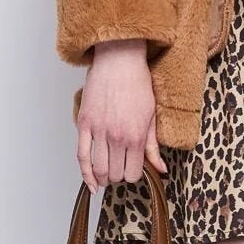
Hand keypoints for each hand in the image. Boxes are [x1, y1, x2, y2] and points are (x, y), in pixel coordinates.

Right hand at [76, 39, 168, 192]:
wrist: (119, 61)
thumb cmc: (137, 84)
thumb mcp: (152, 116)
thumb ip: (153, 146)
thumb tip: (161, 169)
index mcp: (137, 136)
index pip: (133, 172)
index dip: (133, 175)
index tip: (132, 170)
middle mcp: (117, 137)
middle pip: (115, 173)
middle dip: (118, 176)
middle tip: (119, 170)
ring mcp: (99, 131)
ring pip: (99, 168)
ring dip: (103, 177)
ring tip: (106, 176)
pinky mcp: (84, 124)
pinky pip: (81, 155)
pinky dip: (85, 173)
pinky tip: (91, 183)